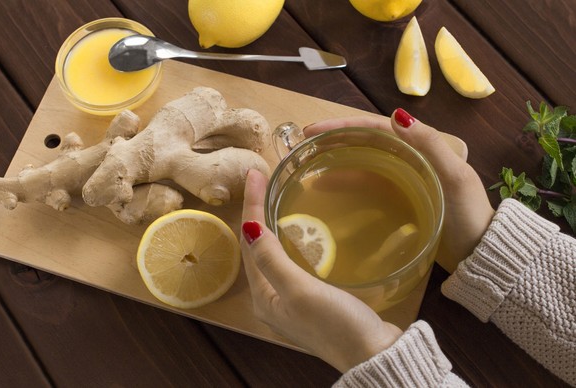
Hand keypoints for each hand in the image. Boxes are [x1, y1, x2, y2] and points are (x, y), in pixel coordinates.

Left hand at [240, 169, 402, 372]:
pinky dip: (293, 240)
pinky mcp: (313, 298)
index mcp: (263, 298)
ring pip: (275, 253)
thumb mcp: (299, 290)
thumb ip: (272, 260)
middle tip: (262, 180)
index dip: (251, 206)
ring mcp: (292, 299)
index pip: (250, 242)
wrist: (373, 354)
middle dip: (257, 212)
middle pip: (258, 247)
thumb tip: (249, 227)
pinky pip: (294, 261)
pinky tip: (300, 229)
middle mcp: (272, 298)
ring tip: (273, 196)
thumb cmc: (335, 324)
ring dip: (272, 224)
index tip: (254, 174)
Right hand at [305, 109, 494, 272]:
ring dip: (337, 161)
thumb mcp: (454, 176)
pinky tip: (329, 190)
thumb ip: (430, 144)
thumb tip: (396, 115)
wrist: (481, 251)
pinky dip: (348, 183)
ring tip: (309, 168)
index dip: (343, 126)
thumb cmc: (470, 213)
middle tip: (304, 146)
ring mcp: (402, 178)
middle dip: (334, 140)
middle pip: (364, 142)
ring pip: (363, 162)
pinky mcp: (399, 198)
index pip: (375, 128)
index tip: (314, 131)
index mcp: (421, 146)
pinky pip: (368, 184)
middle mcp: (409, 157)